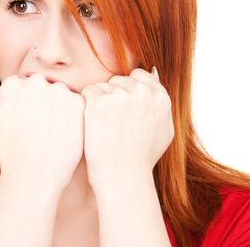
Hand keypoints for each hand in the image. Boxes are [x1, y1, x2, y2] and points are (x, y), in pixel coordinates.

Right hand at [0, 73, 84, 189]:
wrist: (34, 176)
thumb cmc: (7, 154)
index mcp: (12, 84)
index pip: (22, 87)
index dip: (23, 107)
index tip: (24, 126)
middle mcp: (35, 82)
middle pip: (41, 88)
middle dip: (41, 104)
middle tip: (38, 131)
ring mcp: (59, 92)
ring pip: (60, 95)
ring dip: (58, 109)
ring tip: (51, 134)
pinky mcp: (78, 104)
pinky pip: (78, 105)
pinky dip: (74, 117)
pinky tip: (64, 134)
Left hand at [80, 67, 173, 189]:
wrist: (122, 177)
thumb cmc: (142, 158)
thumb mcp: (164, 130)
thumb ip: (161, 101)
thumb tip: (154, 71)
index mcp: (159, 97)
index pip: (138, 75)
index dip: (127, 90)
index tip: (121, 109)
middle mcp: (142, 92)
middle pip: (118, 80)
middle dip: (112, 95)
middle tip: (111, 123)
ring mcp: (120, 95)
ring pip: (102, 86)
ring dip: (99, 101)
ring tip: (103, 127)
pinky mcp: (99, 101)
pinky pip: (88, 92)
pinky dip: (86, 106)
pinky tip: (92, 125)